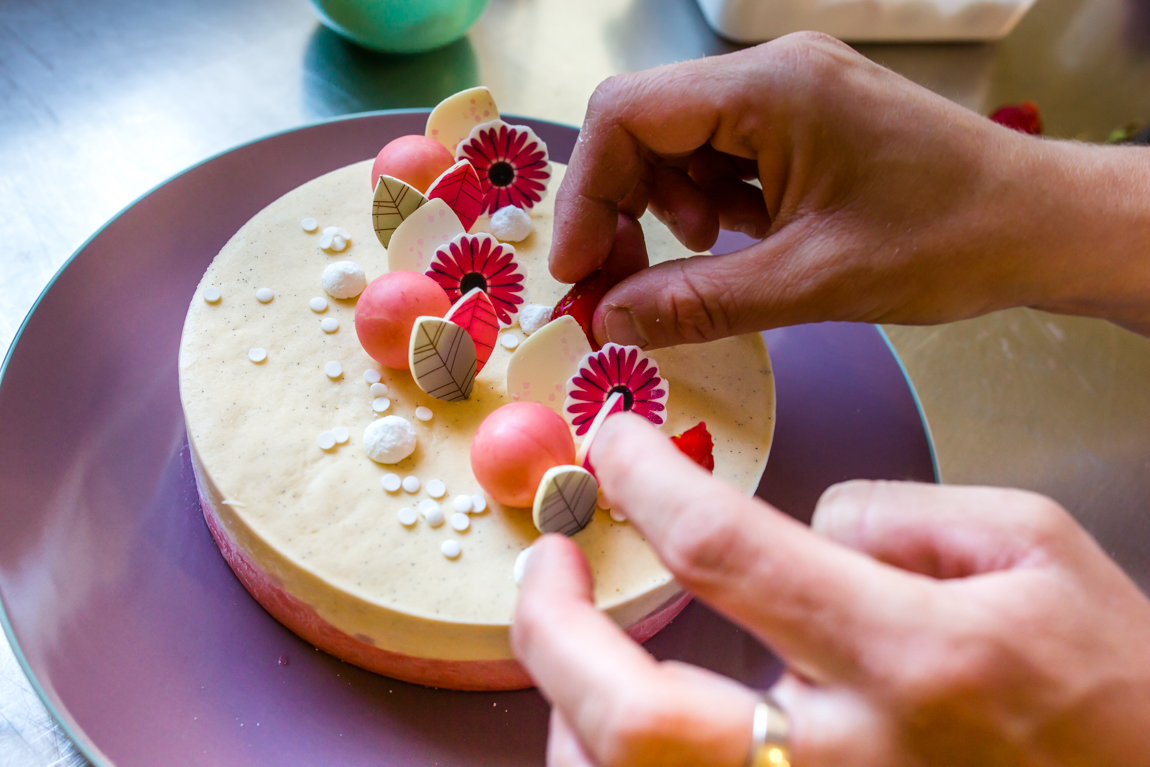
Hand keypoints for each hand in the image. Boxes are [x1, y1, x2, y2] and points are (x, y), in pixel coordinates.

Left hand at [511, 414, 1149, 765]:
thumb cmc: (1112, 686)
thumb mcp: (1035, 547)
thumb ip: (897, 513)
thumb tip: (799, 520)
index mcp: (913, 654)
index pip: (724, 550)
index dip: (645, 481)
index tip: (615, 445)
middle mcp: (852, 755)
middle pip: (633, 714)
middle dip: (553, 626)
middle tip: (545, 561)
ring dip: (566, 708)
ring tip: (564, 635)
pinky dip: (614, 761)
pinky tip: (611, 719)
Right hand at [549, 33, 1149, 346]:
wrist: (1039, 225)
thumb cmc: (944, 242)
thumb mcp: (808, 282)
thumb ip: (697, 302)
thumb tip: (609, 321)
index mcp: (768, 90)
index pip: (627, 116)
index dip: (585, 195)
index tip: (578, 271)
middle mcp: (771, 74)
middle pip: (644, 125)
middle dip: (619, 206)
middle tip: (618, 282)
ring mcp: (789, 94)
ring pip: (678, 142)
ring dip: (663, 208)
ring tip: (693, 262)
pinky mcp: (803, 121)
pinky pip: (722, 154)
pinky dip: (707, 204)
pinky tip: (732, 242)